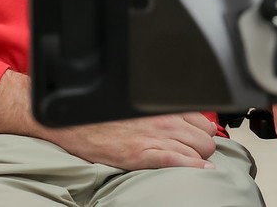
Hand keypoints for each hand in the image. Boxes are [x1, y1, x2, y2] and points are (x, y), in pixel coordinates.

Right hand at [0, 70, 218, 171]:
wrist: (70, 121)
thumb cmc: (99, 114)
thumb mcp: (135, 105)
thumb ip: (160, 109)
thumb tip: (179, 119)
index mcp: (162, 105)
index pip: (203, 121)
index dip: (201, 134)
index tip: (196, 141)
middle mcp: (163, 119)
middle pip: (206, 138)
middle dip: (201, 148)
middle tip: (190, 154)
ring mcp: (155, 137)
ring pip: (200, 151)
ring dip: (197, 159)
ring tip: (186, 163)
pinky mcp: (142, 154)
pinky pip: (179, 162)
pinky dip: (191, 169)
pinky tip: (195, 172)